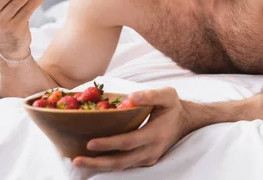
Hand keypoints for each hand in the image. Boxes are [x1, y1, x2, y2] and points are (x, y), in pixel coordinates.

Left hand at [73, 87, 190, 170]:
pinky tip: (94, 159)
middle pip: (121, 162)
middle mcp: (151, 150)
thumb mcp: (167, 94)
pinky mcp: (146, 161)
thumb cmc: (173, 106)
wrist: (186, 122)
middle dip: (98, 162)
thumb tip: (130, 97)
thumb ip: (150, 95)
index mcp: (155, 134)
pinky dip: (108, 163)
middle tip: (76, 160)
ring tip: (79, 161)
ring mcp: (149, 158)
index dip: (109, 144)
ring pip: (122, 166)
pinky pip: (126, 165)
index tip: (90, 143)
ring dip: (100, 165)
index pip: (128, 142)